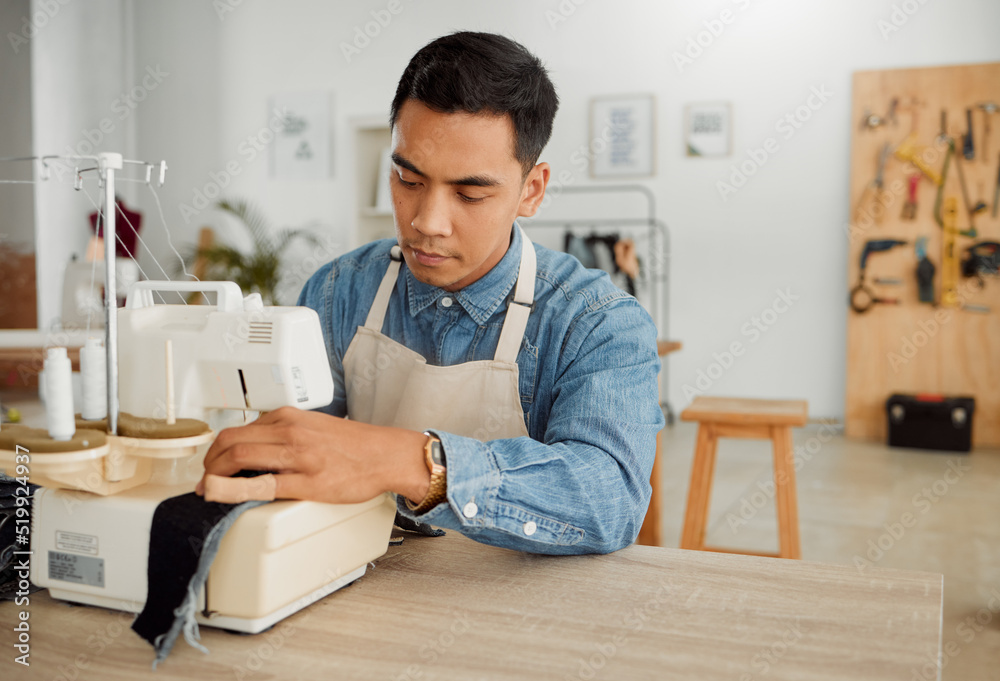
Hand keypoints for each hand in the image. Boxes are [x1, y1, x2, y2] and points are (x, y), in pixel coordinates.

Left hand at [195, 407, 429, 504]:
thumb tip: (256, 444)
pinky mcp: (307, 482)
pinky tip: (219, 493)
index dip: (217, 447)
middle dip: (209, 461)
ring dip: (214, 474)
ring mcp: (298, 457)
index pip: (239, 427)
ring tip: (209, 487)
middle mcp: (290, 432)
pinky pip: (261, 484)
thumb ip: (285, 432)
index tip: (213, 461)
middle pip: (231, 440)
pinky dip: (233, 489)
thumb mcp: (314, 426)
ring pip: (240, 456)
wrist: (385, 455)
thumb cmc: (354, 446)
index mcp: (290, 417)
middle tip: (206, 476)